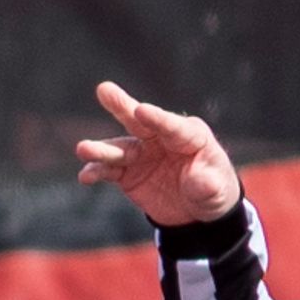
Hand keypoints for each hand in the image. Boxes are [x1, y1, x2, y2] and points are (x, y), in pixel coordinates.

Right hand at [76, 81, 240, 227]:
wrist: (196, 210)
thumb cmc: (213, 189)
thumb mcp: (217, 189)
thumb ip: (208, 183)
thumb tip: (201, 181)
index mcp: (188, 134)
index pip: (171, 125)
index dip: (156, 118)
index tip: (140, 110)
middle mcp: (161, 138)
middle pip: (138, 121)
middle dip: (121, 106)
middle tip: (104, 89)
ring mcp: (142, 154)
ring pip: (119, 148)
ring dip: (101, 149)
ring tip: (82, 148)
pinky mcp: (127, 171)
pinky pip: (109, 170)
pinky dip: (96, 172)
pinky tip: (85, 176)